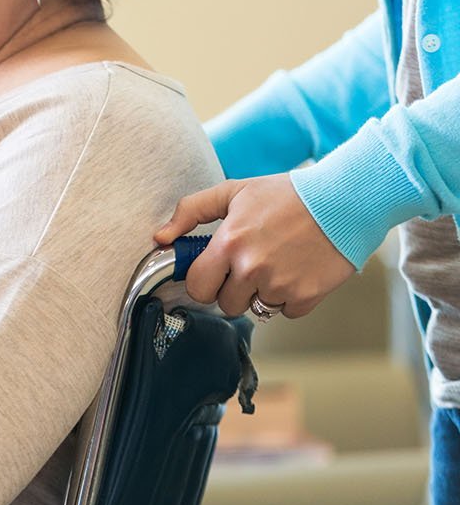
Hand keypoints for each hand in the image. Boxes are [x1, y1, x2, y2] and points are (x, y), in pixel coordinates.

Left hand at [154, 174, 355, 317]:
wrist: (344, 201)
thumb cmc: (286, 194)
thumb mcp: (233, 192)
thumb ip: (190, 211)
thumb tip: (160, 238)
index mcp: (229, 243)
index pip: (197, 287)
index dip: (204, 282)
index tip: (214, 273)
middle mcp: (252, 268)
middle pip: (226, 304)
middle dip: (233, 289)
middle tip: (249, 266)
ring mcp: (280, 285)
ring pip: (257, 309)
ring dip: (263, 293)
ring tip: (277, 264)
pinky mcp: (307, 297)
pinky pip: (287, 312)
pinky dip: (291, 298)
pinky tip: (297, 271)